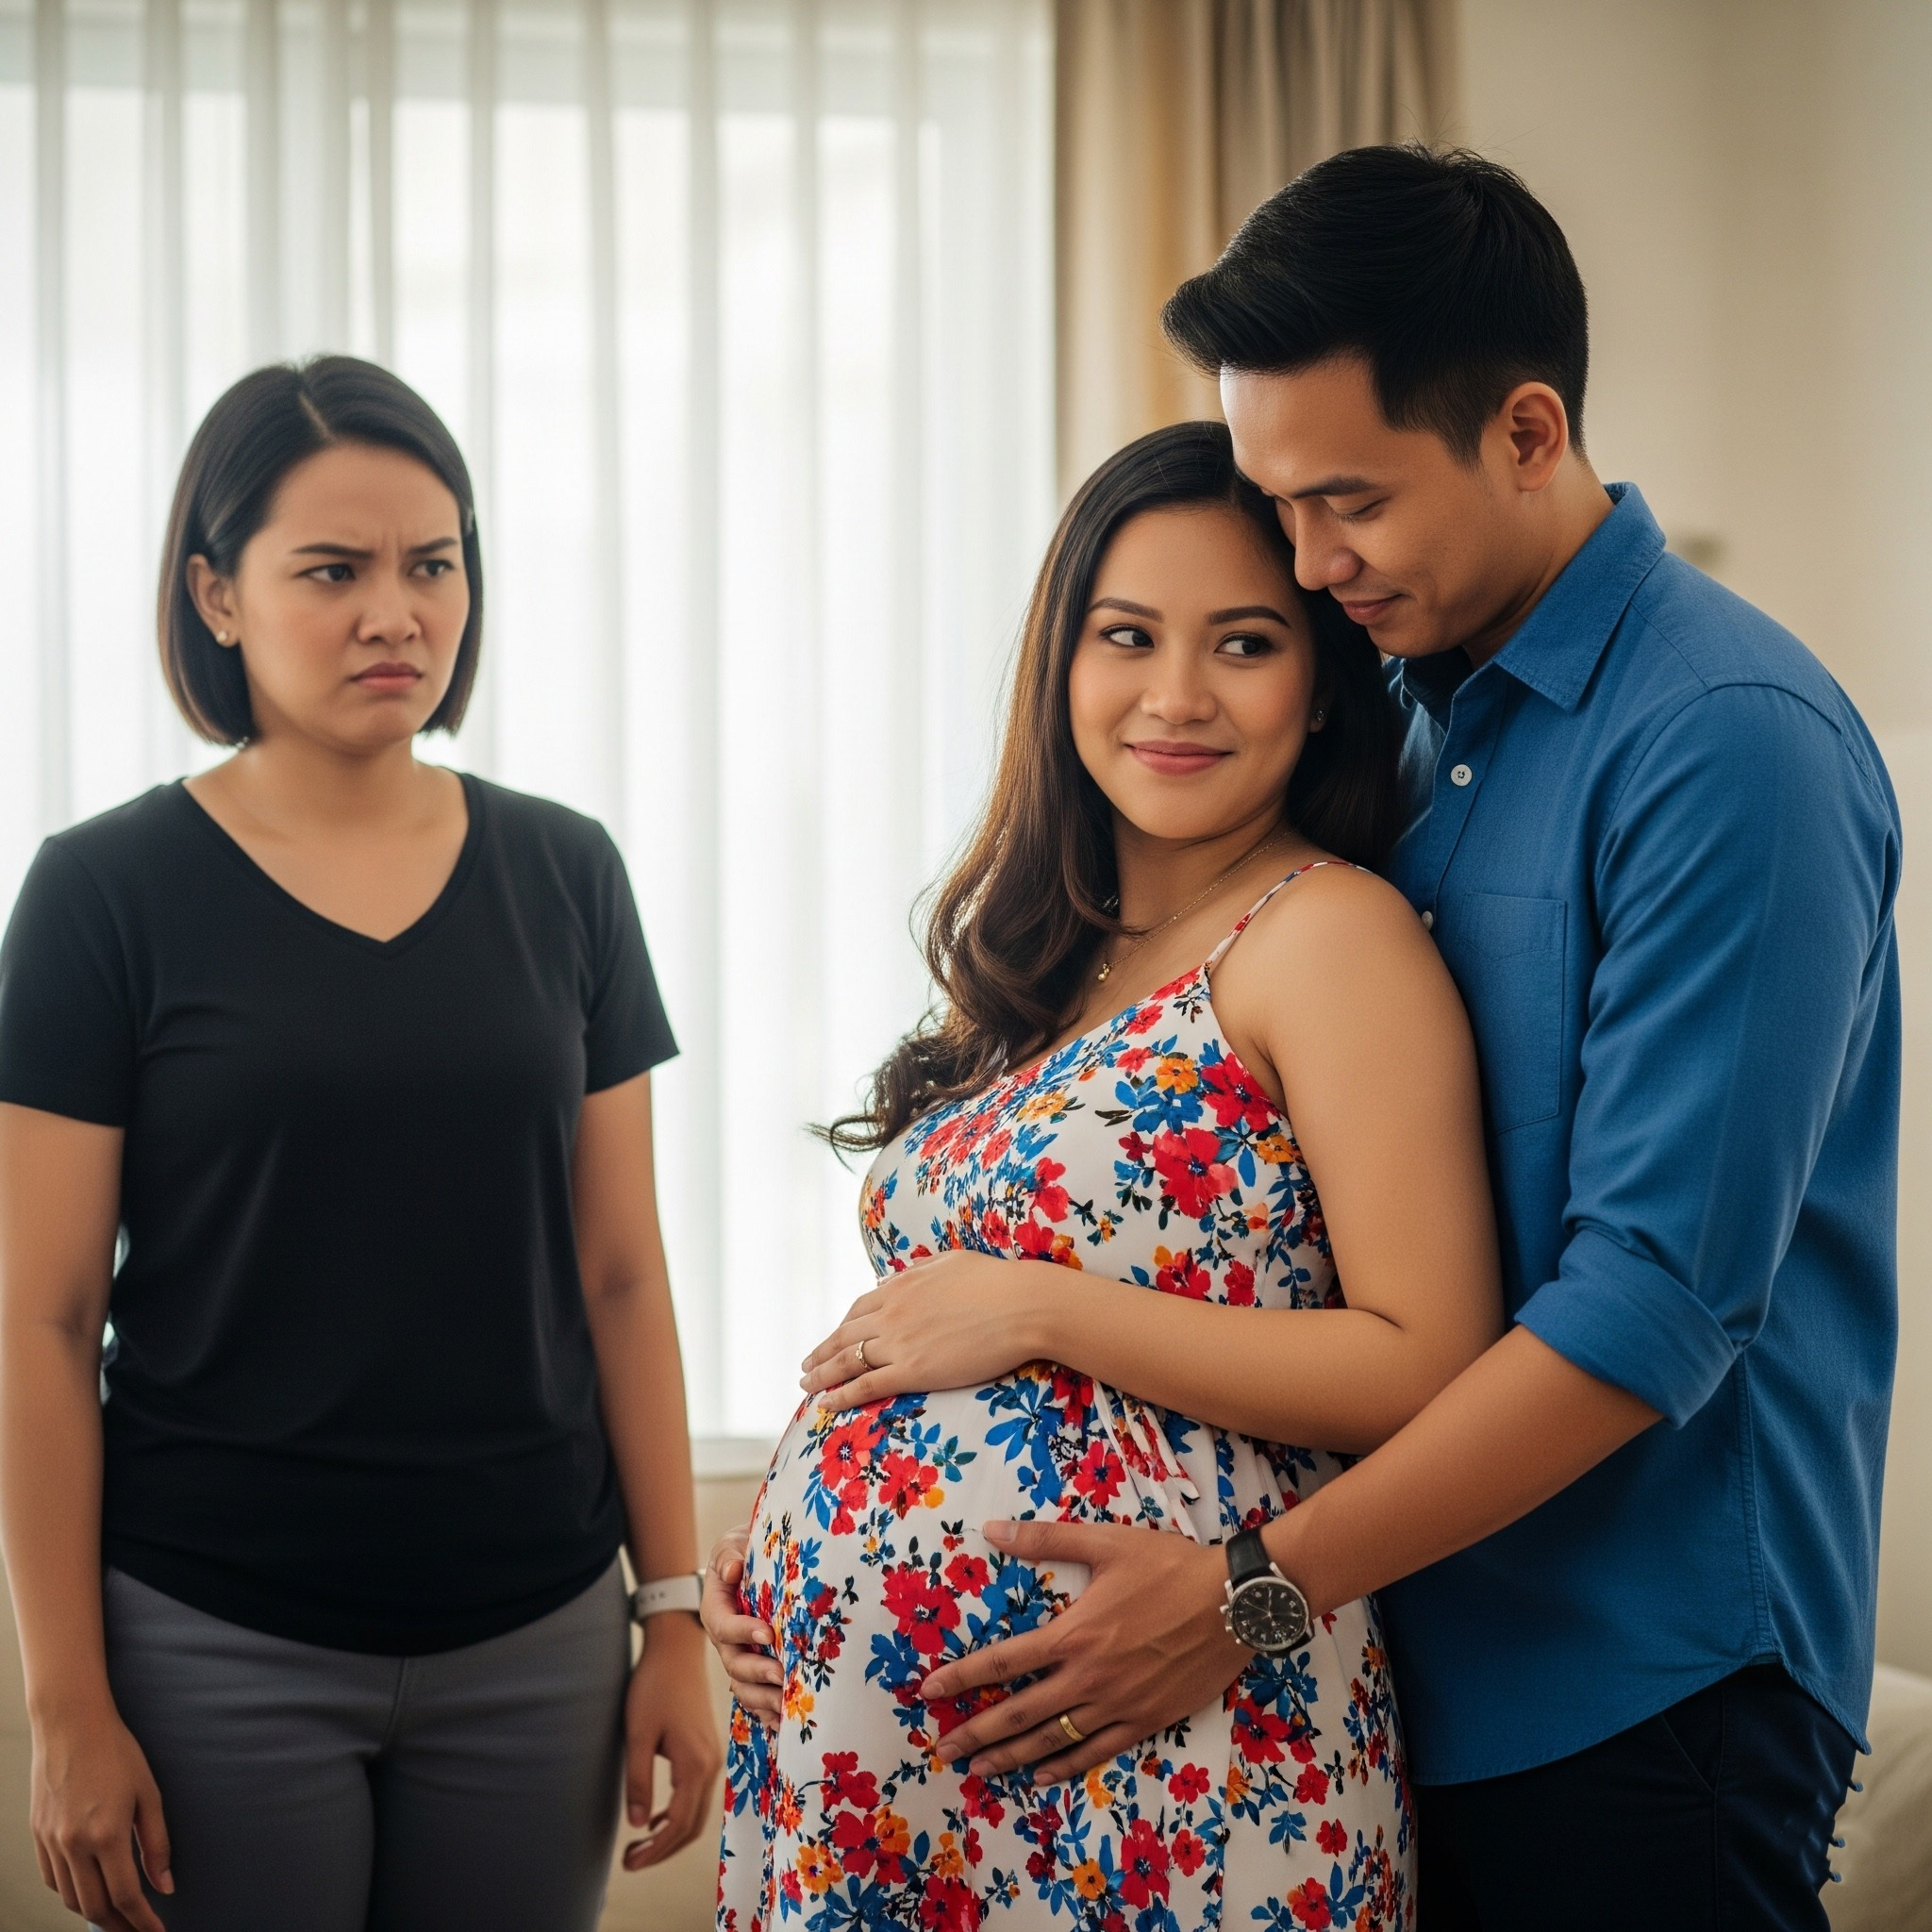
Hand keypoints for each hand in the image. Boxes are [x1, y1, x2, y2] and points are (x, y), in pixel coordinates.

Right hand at [30, 1698, 172, 1931]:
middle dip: (118, 1927)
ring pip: (70, 1898)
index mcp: (106, 1834)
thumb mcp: (148, 1793)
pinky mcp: (37, 1836)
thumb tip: (165, 1885)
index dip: (142, 1921)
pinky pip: (53, 1880)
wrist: (71, 1725)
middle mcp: (73, 1844)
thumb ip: (156, 1843)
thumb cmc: (116, 1752)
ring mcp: (51, 1842)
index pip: (125, 1896)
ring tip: (117, 1919)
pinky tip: (89, 1891)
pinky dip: (71, 1894)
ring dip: (94, 1915)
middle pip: (94, 1907)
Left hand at [619, 1617, 723, 1871]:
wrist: (676, 1650)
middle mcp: (710, 1765)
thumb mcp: (638, 1734)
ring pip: (696, 1813)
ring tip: (639, 1846)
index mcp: (695, 1764)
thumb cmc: (654, 1687)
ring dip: (670, 1834)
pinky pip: (696, 1795)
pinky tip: (656, 1818)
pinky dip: (678, 1815)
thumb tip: (639, 1827)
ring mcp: (711, 1757)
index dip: (654, 1850)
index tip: (628, 1863)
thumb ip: (638, 1781)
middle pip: (692, 1826)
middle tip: (629, 1862)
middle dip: (662, 1850)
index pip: (679, 1824)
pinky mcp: (706, 1750)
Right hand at [700, 1524, 780, 1727]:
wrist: (759, 1560)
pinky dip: (768, 1713)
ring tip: (786, 1706)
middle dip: (757, 1672)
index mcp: (717, 1609)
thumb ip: (729, 1554)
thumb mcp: (732, 1543)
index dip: (742, 1632)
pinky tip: (785, 1722)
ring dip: (763, 1699)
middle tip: (783, 1675)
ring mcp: (740, 1657)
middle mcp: (726, 1640)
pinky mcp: (756, 1668)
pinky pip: (756, 1698)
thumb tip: (732, 1571)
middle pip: (734, 1664)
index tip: (767, 1634)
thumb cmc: (745, 1550)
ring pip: (743, 1687)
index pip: (723, 1626)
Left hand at [800, 1253, 1044, 1408]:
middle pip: (845, 1336)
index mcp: (900, 1286)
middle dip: (822, 1353)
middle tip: (806, 1367)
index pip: (858, 1310)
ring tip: (807, 1386)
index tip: (833, 1339)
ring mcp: (899, 1343)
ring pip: (849, 1361)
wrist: (1021, 1306)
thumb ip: (917, 1270)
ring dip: (823, 1375)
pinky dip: (842, 1395)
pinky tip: (826, 1404)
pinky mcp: (913, 1370)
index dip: (841, 1327)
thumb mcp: (949, 1262)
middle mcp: (891, 1313)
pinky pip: (867, 1385)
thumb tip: (893, 1280)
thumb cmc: (995, 1281)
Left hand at [919, 1518, 1249, 1782]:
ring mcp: (1117, 1706)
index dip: (962, 1678)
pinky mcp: (1146, 1721)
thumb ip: (1047, 1539)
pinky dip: (1065, 1766)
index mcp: (1073, 1635)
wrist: (1234, 1603)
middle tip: (941, 1751)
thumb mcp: (1107, 1543)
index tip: (928, 1694)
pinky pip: (1097, 1751)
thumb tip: (991, 1529)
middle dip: (975, 1733)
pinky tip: (1043, 1776)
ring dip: (1011, 1758)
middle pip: (1018, 1714)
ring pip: (1052, 1740)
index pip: (1003, 1662)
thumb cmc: (1169, 1567)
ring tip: (980, 1770)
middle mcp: (1088, 1678)